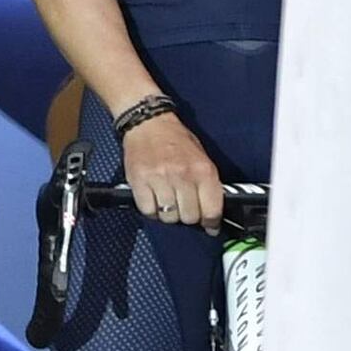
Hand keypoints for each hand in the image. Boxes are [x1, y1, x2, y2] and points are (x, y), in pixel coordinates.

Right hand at [121, 108, 227, 229]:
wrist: (149, 124)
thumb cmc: (176, 141)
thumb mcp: (202, 159)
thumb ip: (208, 185)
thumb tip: (211, 213)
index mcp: (203, 170)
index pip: (211, 210)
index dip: (211, 223)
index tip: (210, 226)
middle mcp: (183, 175)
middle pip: (189, 217)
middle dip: (188, 217)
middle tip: (184, 208)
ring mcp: (160, 178)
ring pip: (168, 216)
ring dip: (169, 214)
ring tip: (167, 202)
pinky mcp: (139, 181)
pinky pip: (148, 210)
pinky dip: (151, 210)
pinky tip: (153, 200)